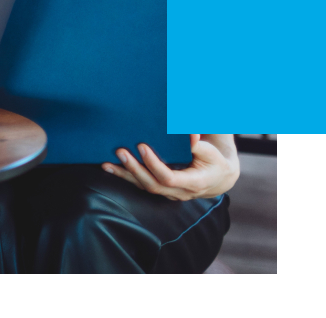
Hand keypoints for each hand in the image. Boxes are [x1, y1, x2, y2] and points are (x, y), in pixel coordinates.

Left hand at [102, 134, 239, 200]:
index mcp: (193, 183)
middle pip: (152, 184)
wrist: (219, 178)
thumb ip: (199, 145)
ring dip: (124, 175)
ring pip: (143, 187)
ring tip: (106, 164)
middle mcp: (179, 192)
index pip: (168, 177)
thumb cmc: (215, 160)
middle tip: (120, 152)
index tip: (142, 146)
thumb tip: (190, 134)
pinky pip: (141, 184)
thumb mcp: (212, 152)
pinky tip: (110, 168)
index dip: (153, 164)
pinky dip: (125, 177)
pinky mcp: (161, 188)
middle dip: (134, 169)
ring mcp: (169, 192)